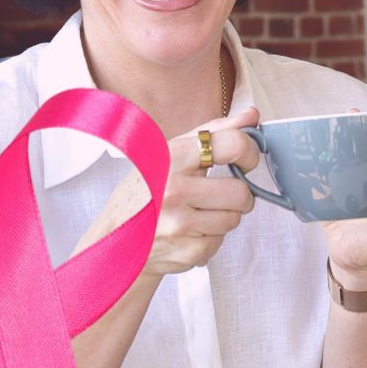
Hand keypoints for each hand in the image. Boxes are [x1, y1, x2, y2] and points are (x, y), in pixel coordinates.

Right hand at [82, 107, 258, 279]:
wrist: (114, 238)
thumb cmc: (148, 190)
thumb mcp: (172, 152)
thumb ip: (214, 131)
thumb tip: (252, 115)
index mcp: (172, 157)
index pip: (233, 145)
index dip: (249, 153)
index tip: (245, 160)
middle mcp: (173, 190)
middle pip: (241, 191)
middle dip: (239, 194)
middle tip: (222, 192)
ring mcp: (179, 224)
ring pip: (234, 218)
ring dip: (224, 216)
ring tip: (199, 211)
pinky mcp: (186, 251)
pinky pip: (221, 240)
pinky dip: (211, 236)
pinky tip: (190, 231)